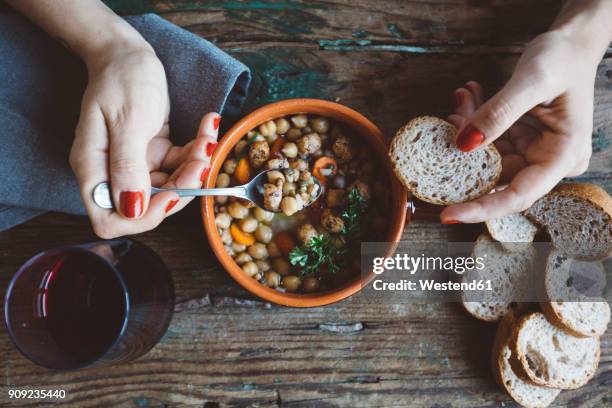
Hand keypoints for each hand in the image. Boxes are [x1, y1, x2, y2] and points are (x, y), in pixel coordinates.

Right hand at [70, 45, 219, 237]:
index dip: (143, 217)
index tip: (172, 195)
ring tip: (208, 137)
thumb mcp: (127, 121)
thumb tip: (131, 208)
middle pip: (149, 206)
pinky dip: (197, 151)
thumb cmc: (121, 80)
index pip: (110, 219)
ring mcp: (134, 165)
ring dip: (195, 167)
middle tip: (203, 159)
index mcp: (94, 169)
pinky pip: (180, 166)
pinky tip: (207, 127)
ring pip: (171, 187)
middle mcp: (112, 172)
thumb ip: (127, 165)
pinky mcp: (154, 154)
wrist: (128, 54)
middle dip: (182, 186)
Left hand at [440, 29, 599, 222]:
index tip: (447, 214)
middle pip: (497, 175)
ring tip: (461, 99)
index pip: (518, 195)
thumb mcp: (532, 80)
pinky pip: (488, 141)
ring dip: (467, 130)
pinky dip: (474, 122)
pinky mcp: (520, 141)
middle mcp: (548, 160)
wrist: (571, 44)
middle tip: (451, 118)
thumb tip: (463, 144)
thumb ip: (498, 113)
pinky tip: (467, 98)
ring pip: (487, 156)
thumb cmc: (562, 59)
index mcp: (563, 156)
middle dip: (466, 153)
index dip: (481, 208)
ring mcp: (533, 152)